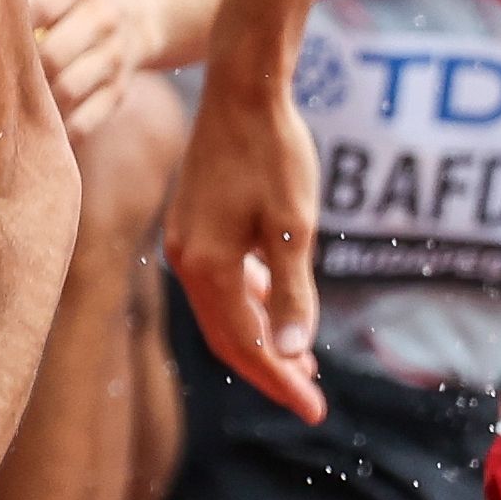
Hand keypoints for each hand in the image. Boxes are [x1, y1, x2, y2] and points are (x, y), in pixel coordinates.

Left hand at [12, 0, 139, 134]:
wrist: (137, 5)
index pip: (35, 8)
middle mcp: (101, 15)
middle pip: (51, 57)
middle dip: (9, 74)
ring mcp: (115, 55)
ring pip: (67, 91)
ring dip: (29, 106)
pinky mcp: (119, 91)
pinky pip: (84, 121)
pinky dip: (52, 131)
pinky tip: (23, 129)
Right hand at [164, 48, 325, 424]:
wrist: (244, 87)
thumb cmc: (275, 152)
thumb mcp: (295, 224)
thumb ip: (294, 289)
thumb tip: (295, 349)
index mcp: (208, 266)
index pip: (247, 345)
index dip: (282, 381)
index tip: (315, 411)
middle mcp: (186, 260)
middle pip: (229, 337)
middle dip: (272, 370)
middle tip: (312, 399)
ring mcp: (185, 241)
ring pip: (224, 310)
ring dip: (263, 336)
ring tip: (302, 360)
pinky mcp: (193, 224)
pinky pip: (221, 281)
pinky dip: (251, 302)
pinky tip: (276, 305)